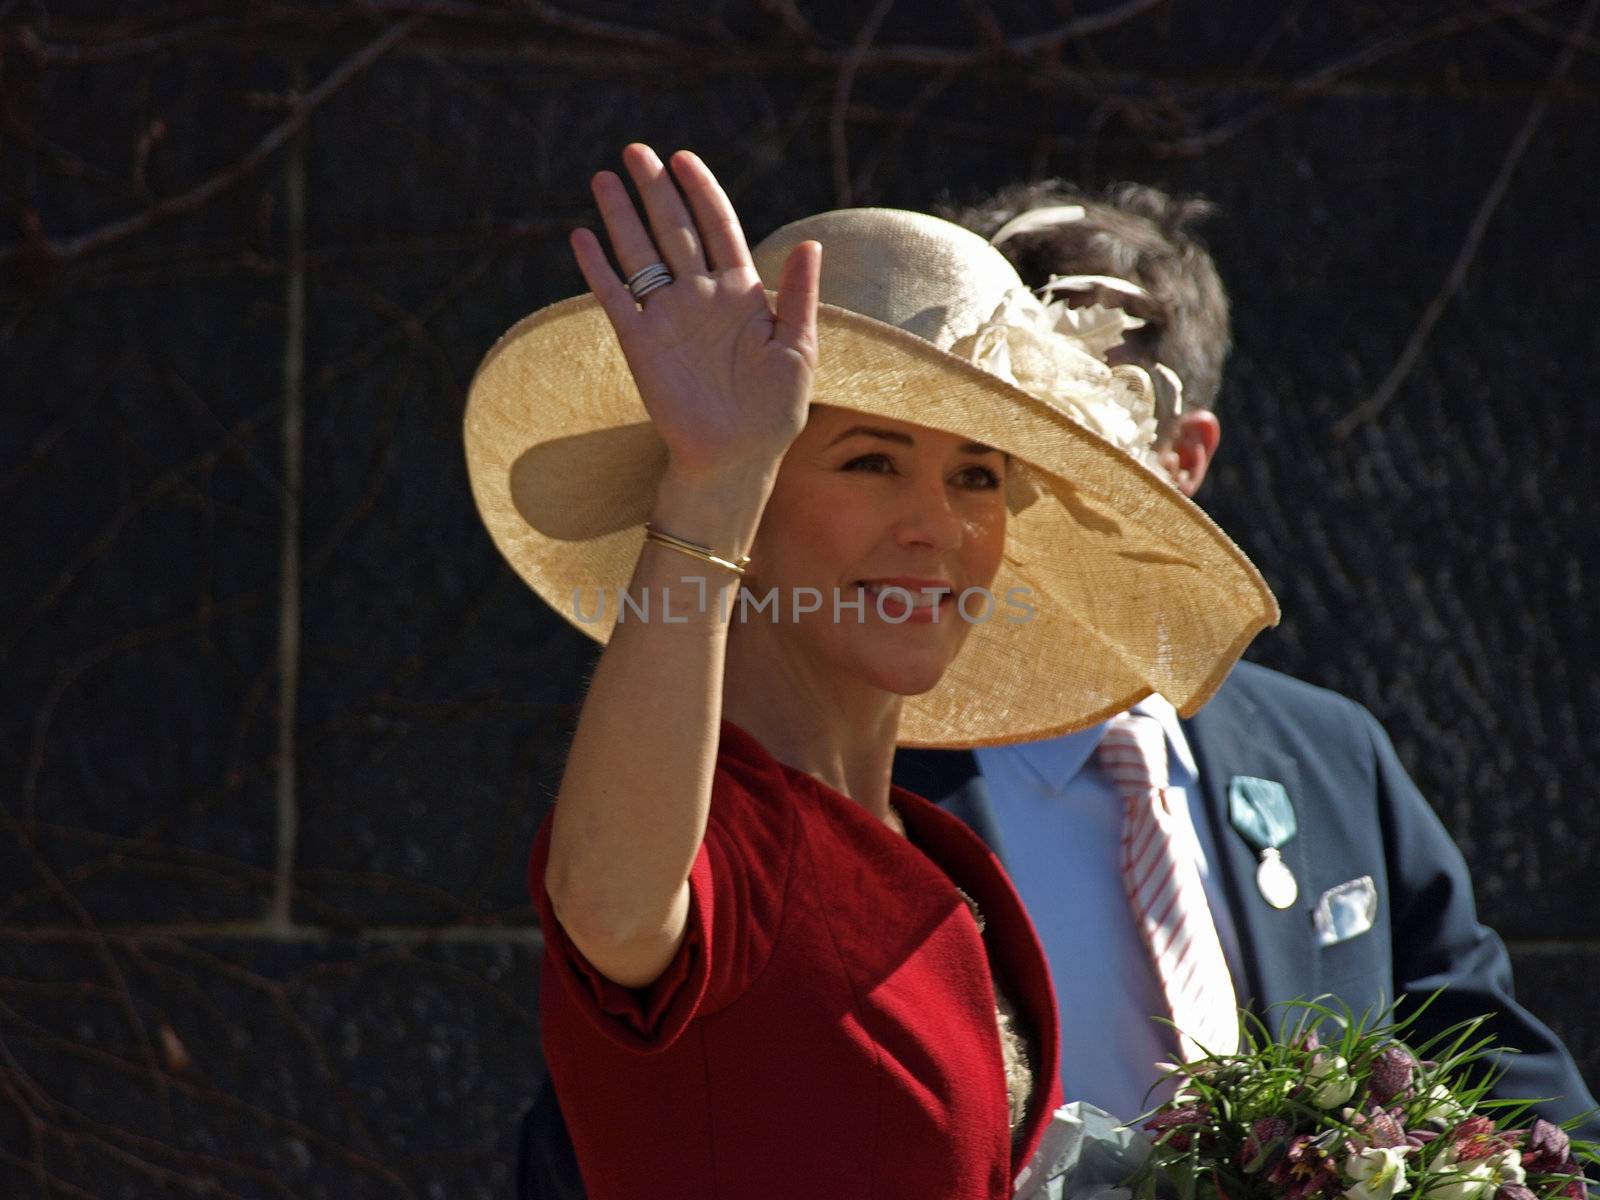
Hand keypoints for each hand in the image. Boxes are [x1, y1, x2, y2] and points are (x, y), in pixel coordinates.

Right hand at [571, 144, 820, 483]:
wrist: (737, 457)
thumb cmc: (775, 410)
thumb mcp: (798, 350)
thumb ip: (799, 296)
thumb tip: (810, 242)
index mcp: (741, 293)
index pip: (718, 228)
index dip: (701, 192)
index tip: (684, 159)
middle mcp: (700, 296)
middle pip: (673, 230)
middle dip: (655, 190)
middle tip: (634, 151)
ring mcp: (668, 317)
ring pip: (640, 254)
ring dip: (621, 217)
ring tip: (604, 179)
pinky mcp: (641, 344)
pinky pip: (616, 298)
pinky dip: (598, 269)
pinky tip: (582, 238)